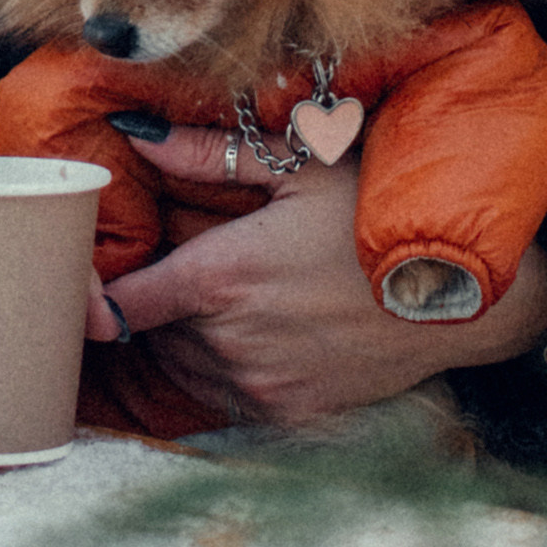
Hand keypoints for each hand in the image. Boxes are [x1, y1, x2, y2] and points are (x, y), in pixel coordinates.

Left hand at [106, 122, 546, 426]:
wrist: (453, 299)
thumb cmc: (374, 219)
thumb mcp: (298, 167)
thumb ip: (208, 154)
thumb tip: (136, 133)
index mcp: (221, 277)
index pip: (122, 302)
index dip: (95, 291)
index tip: (92, 275)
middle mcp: (231, 341)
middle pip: (150, 332)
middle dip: (154, 301)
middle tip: (180, 264)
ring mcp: (260, 385)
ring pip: (181, 367)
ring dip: (181, 338)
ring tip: (219, 298)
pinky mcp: (287, 414)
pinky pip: (223, 397)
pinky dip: (219, 369)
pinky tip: (251, 332)